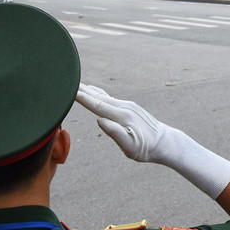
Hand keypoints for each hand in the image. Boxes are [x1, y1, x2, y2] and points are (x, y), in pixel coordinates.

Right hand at [75, 83, 229, 198]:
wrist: (164, 142)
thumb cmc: (146, 148)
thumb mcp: (130, 147)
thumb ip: (115, 133)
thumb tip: (99, 120)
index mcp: (122, 116)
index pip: (97, 105)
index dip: (82, 97)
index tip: (69, 89)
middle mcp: (124, 107)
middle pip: (98, 96)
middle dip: (81, 89)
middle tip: (65, 80)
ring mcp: (127, 105)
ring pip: (103, 95)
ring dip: (88, 89)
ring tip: (74, 83)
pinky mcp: (129, 107)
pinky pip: (109, 97)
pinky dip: (98, 93)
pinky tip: (92, 91)